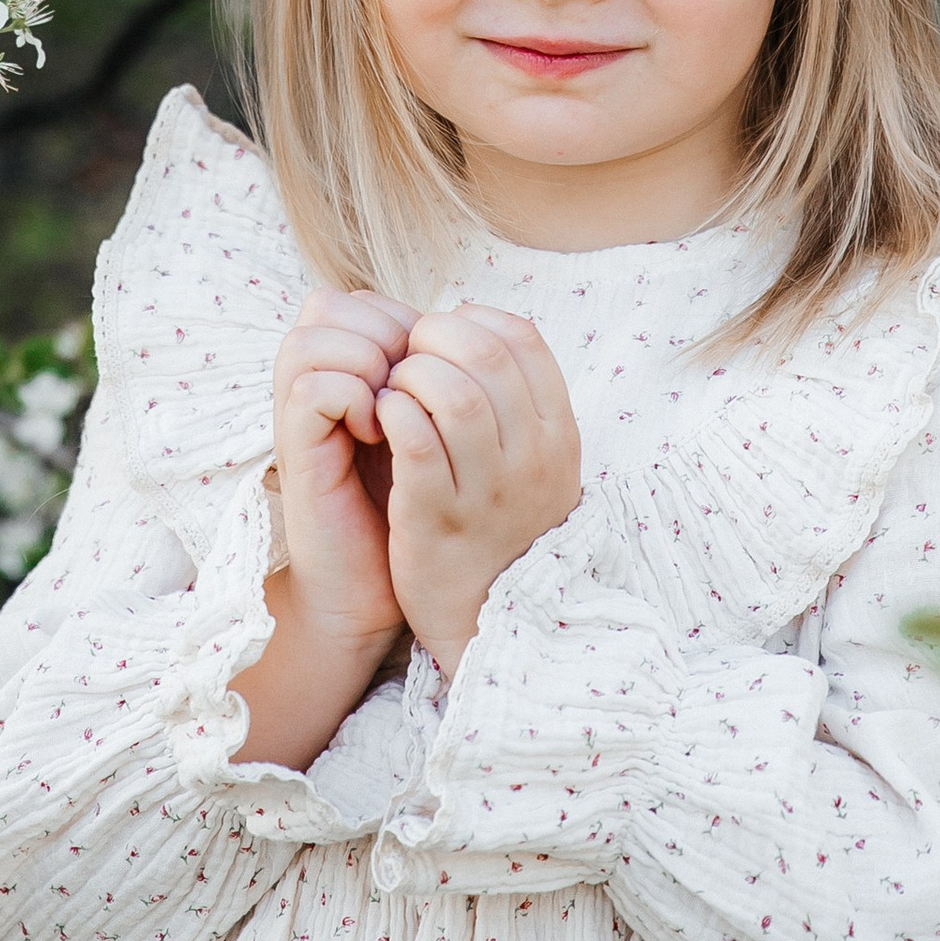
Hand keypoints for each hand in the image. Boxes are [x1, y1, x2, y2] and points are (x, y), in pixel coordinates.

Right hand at [269, 287, 417, 660]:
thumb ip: (425, 376)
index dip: (398, 319)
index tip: (429, 370)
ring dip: (365, 363)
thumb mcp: (422, 429)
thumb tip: (458, 326)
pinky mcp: (294, 452)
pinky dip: (352, 398)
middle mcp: (310, 385)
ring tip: (394, 408)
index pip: (355, 298)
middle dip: (382, 334)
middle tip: (410, 385)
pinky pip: (311, 388)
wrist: (373, 585)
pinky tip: (378, 434)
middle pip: (326, 304)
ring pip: (311, 337)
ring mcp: (297, 417)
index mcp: (341, 372)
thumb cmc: (407, 505)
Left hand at [377, 303, 580, 681]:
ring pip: (448, 392)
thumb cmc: (499, 524)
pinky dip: (391, 413)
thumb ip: (516, 398)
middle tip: (408, 358)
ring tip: (394, 391)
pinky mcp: (435, 518)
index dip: (472, 321)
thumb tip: (470, 320)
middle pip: (484, 354)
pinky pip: (413, 441)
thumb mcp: (534, 462)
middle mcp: (531, 460)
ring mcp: (486, 491)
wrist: (485, 620)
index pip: (524, 338)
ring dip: (409, 375)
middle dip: (433, 339)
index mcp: (558, 436)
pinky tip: (381, 420)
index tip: (443, 339)